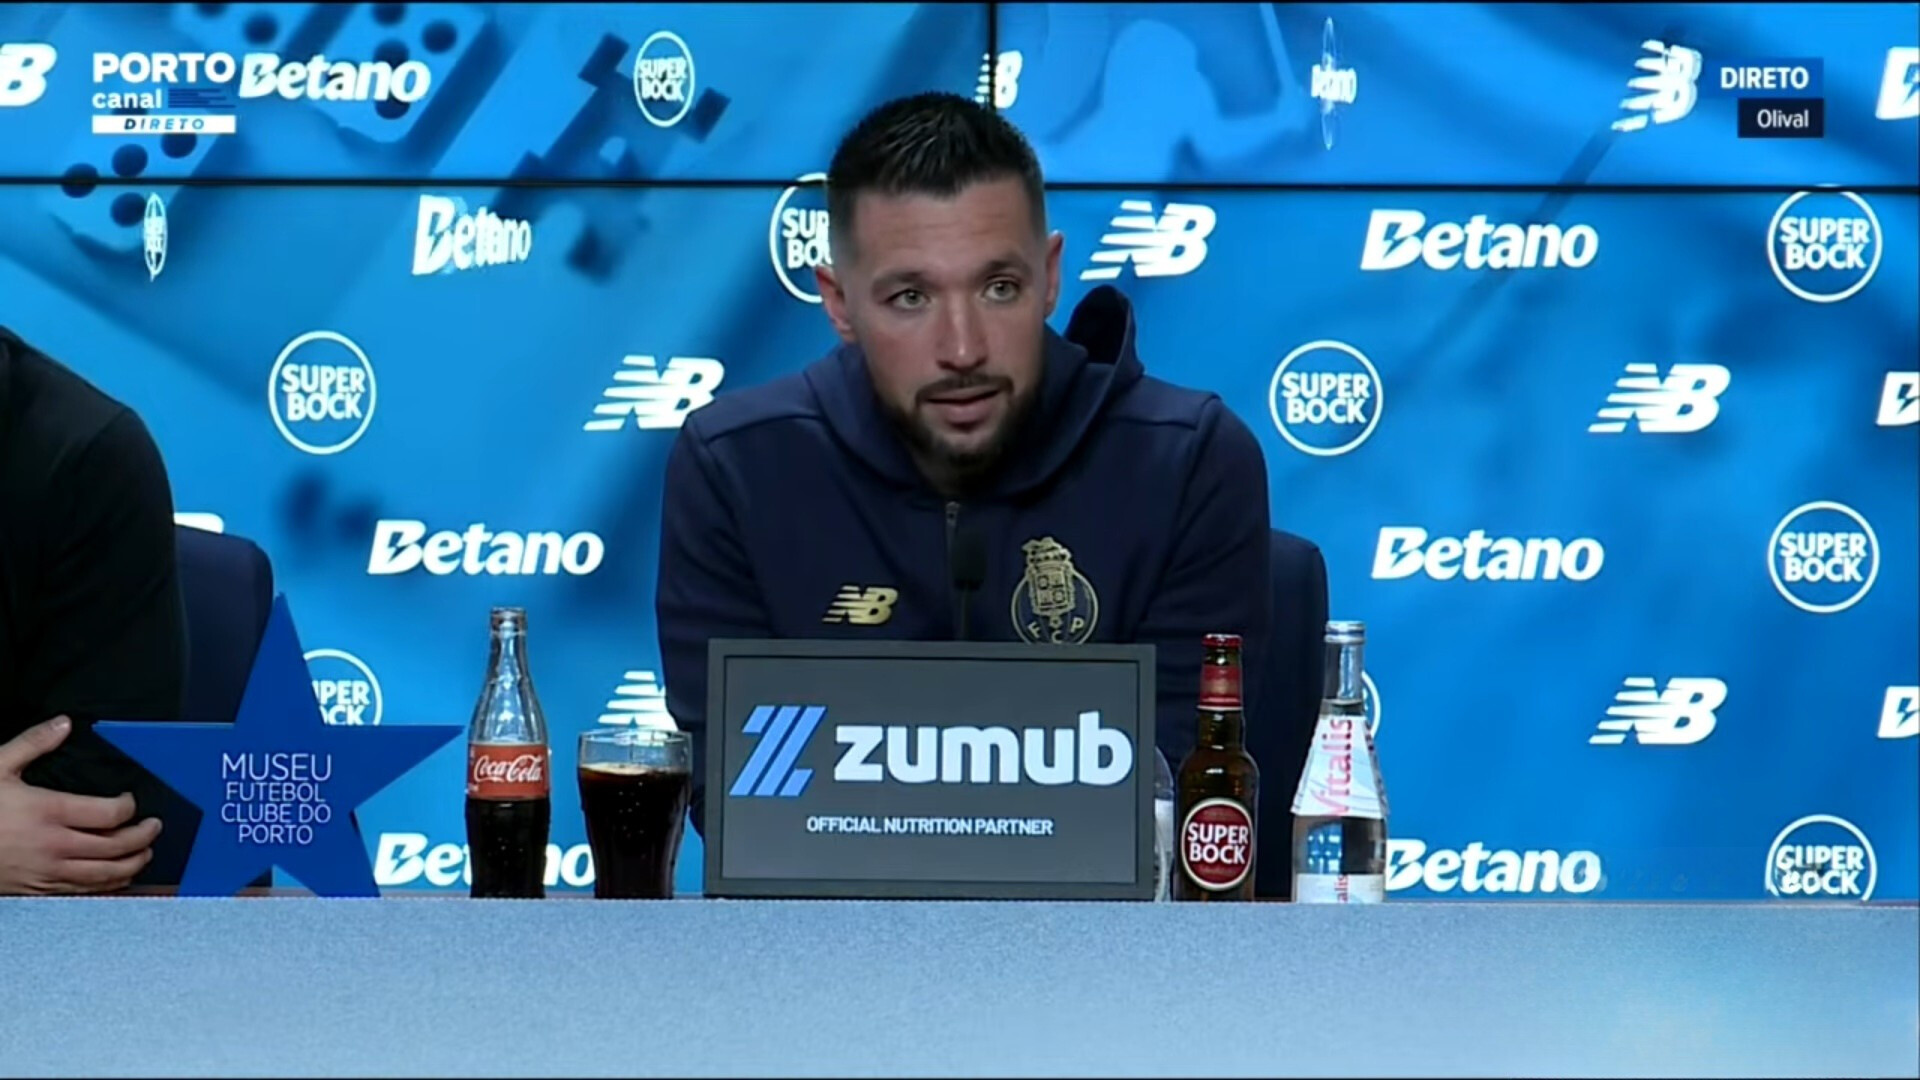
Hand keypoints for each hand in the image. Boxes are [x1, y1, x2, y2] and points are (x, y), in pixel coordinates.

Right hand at [0, 716, 161, 895]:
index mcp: (48, 811)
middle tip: (153, 827)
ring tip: (145, 853)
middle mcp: (53, 845)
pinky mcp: (38, 889)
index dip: (129, 807)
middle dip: (142, 837)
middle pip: (115, 847)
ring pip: (104, 875)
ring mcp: (46, 871)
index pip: (109, 814)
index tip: (131, 802)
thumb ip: (33, 743)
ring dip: (132, 865)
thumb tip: (63, 724)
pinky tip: (115, 878)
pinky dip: (106, 885)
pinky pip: (82, 892)